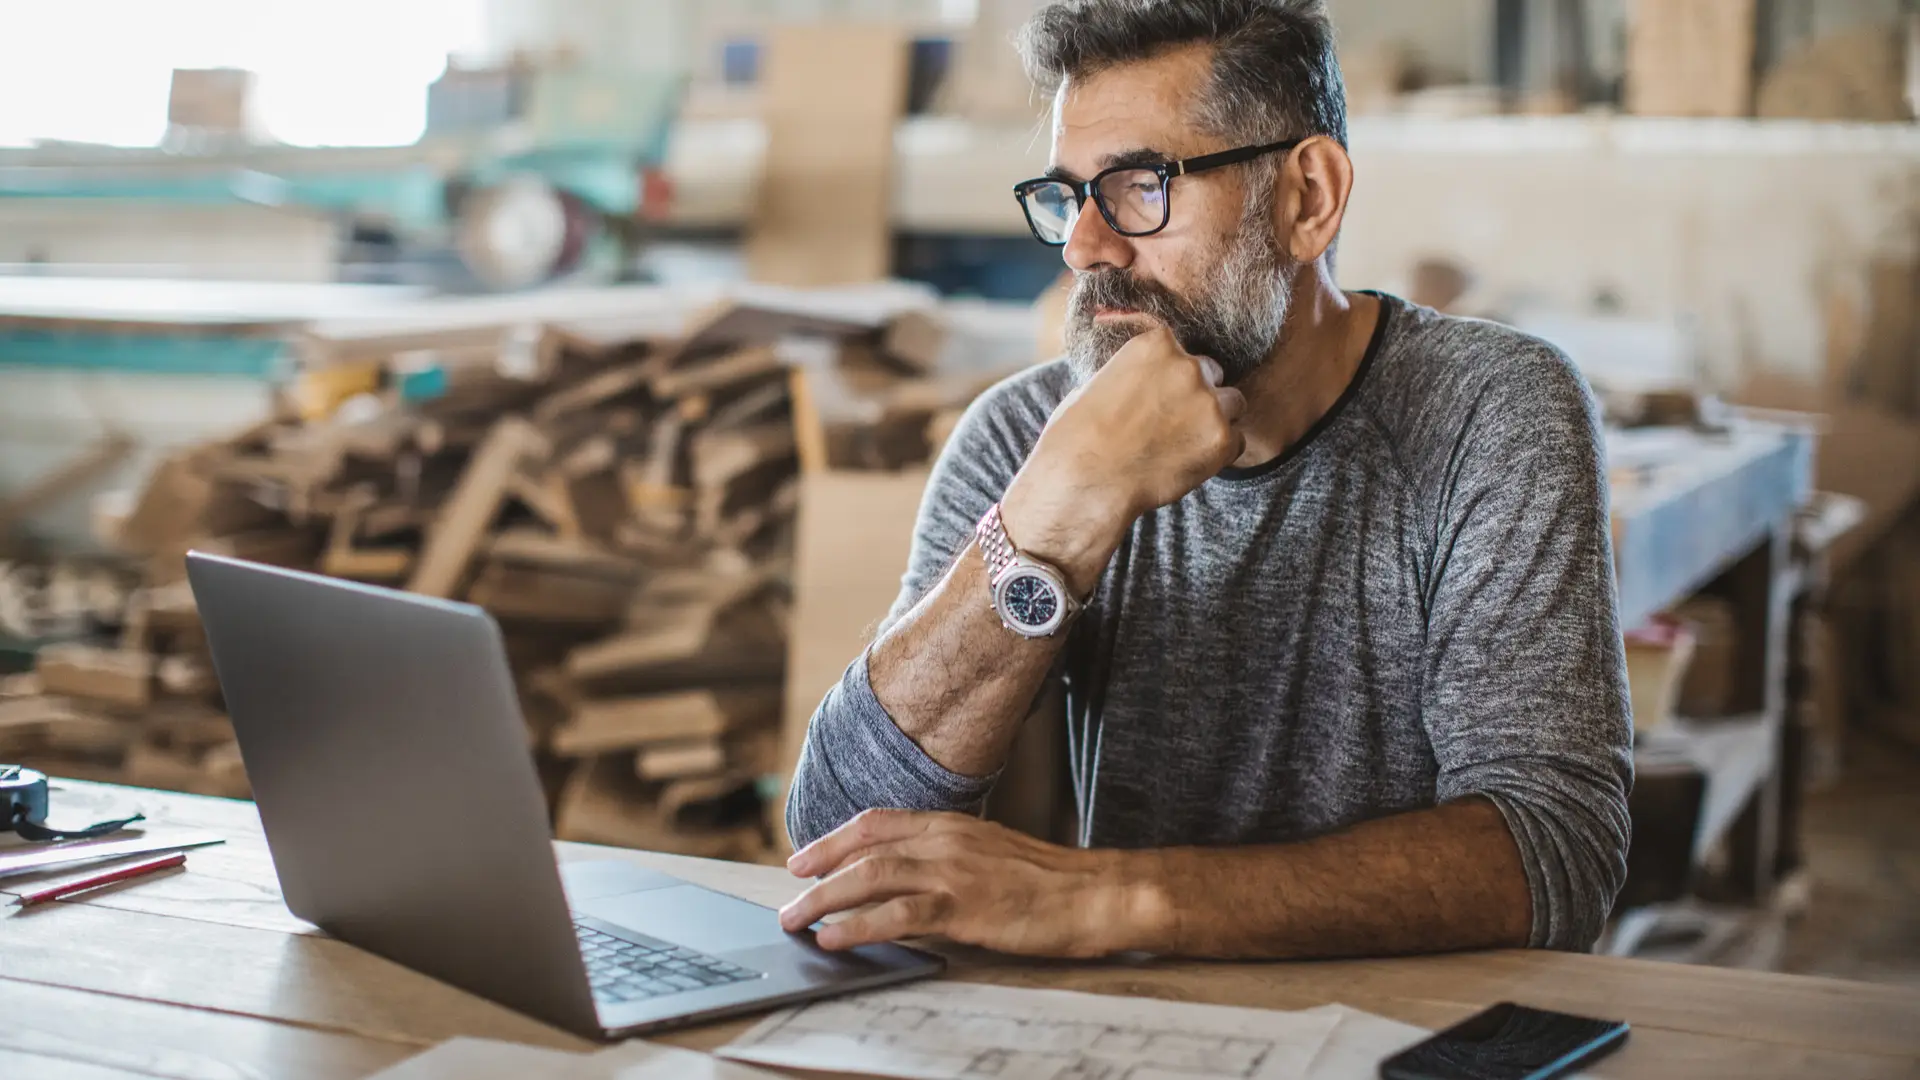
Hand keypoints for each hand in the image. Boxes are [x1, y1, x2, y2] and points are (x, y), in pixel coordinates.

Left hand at [778, 810, 1135, 957]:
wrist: (1096, 894)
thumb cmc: (1052, 881)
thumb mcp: (992, 854)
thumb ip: (951, 858)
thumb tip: (911, 879)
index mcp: (953, 824)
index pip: (879, 822)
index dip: (836, 838)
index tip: (806, 855)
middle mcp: (947, 840)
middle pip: (864, 846)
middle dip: (819, 867)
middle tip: (790, 888)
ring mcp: (954, 872)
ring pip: (871, 876)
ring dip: (825, 897)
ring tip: (797, 918)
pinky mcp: (964, 907)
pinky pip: (898, 915)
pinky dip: (859, 925)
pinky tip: (835, 937)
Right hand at [1000, 326, 1244, 592]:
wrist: (1085, 481)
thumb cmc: (1077, 437)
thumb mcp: (1098, 384)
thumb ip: (1134, 374)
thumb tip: (1143, 381)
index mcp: (1156, 344)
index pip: (1181, 352)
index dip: (1172, 377)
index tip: (1159, 397)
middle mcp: (1187, 366)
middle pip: (1212, 374)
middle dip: (1197, 396)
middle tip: (1171, 425)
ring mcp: (1208, 401)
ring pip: (1233, 404)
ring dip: (1215, 421)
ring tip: (1183, 445)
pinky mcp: (1222, 438)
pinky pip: (1237, 441)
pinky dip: (1219, 454)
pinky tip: (1188, 464)